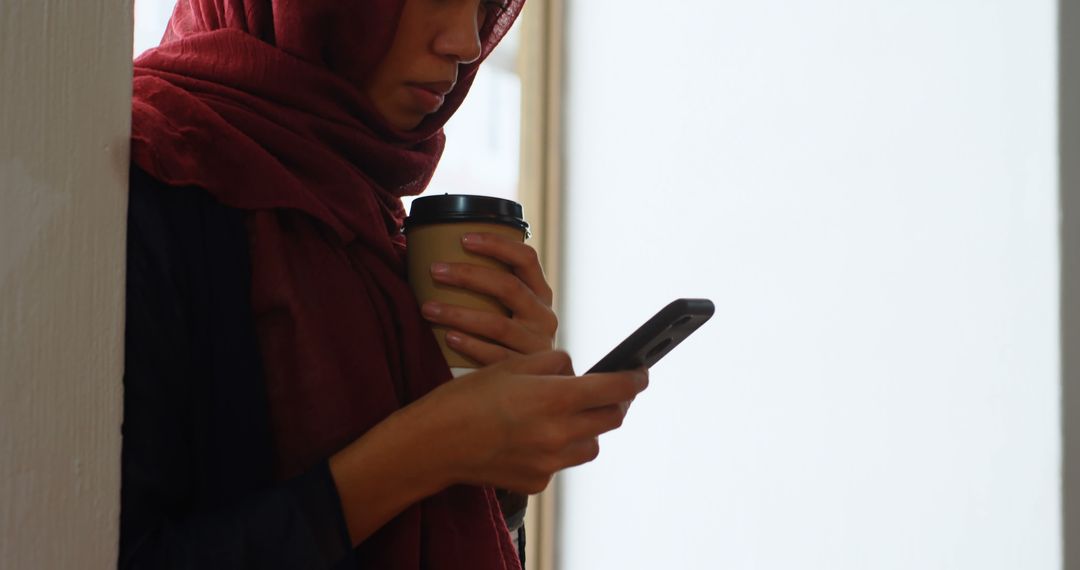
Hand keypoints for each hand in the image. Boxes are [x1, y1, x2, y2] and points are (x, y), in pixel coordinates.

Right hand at [403, 351, 648, 493]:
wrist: (433, 444)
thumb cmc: (468, 398)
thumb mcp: (512, 365)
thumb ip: (554, 364)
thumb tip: (577, 371)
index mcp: (556, 398)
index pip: (617, 389)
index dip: (635, 379)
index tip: (641, 373)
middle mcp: (559, 434)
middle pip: (612, 420)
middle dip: (615, 403)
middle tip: (606, 392)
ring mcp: (549, 462)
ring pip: (592, 446)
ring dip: (589, 429)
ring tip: (567, 415)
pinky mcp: (537, 482)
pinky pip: (562, 463)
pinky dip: (558, 449)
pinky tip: (533, 438)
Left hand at [421, 232, 557, 365]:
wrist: (538, 382)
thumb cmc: (514, 337)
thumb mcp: (518, 310)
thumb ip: (498, 288)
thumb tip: (447, 256)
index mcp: (542, 294)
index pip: (526, 258)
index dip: (497, 245)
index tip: (463, 238)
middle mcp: (544, 316)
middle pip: (508, 287)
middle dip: (468, 276)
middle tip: (435, 270)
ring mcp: (536, 344)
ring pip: (497, 324)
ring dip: (458, 314)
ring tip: (428, 308)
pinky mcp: (524, 369)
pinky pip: (494, 355)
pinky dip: (470, 345)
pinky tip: (448, 337)